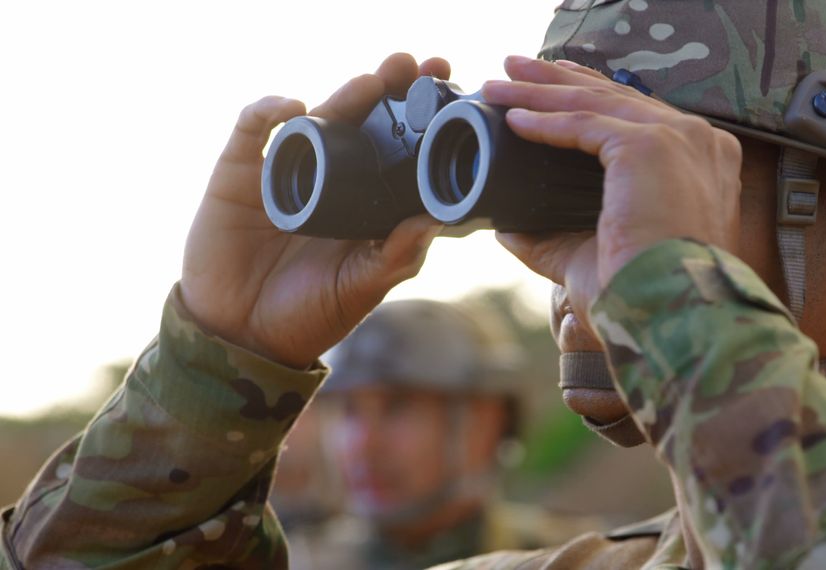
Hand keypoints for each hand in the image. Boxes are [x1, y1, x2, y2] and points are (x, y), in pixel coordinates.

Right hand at [180, 53, 449, 368]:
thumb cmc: (309, 316)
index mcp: (364, 203)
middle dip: (391, 89)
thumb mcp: (361, 287)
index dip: (421, 118)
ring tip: (374, 83)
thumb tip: (435, 219)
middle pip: (362, 121)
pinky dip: (270, 111)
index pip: (397, 148)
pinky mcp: (239, 174)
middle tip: (417, 67)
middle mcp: (328, 179)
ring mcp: (284, 172)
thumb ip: (395, 256)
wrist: (241, 339)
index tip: (450, 92)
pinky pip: (253, 130)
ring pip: (317, 118)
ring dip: (346, 95)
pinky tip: (295, 108)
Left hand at [484, 56, 743, 324]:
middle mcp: (699, 142)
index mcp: (704, 163)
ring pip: (594, 103)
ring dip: (539, 91)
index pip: (639, 115)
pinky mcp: (648, 147)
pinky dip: (543, 120)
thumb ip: (556, 237)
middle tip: (514, 68)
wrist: (672, 315)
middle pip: (615, 97)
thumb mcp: (600, 255)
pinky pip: (584, 123)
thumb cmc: (647, 296)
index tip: (552, 88)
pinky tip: (512, 118)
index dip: (590, 96)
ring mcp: (678, 139)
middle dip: (558, 80)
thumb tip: (508, 228)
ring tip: (499, 83)